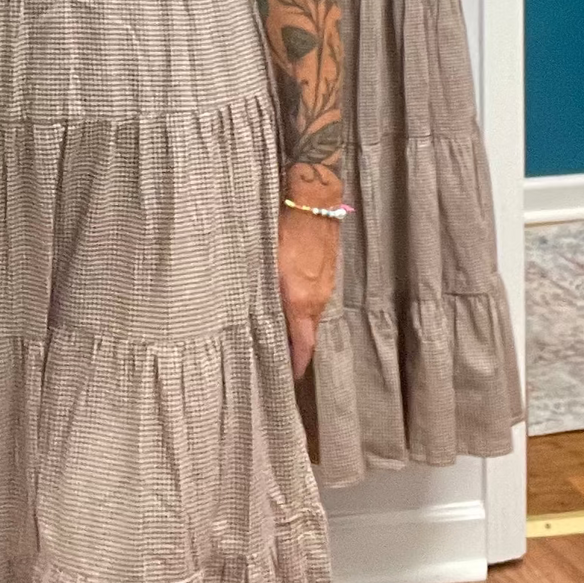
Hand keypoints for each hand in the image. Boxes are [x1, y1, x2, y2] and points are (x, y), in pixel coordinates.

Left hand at [276, 204, 338, 381]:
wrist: (314, 204)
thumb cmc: (285, 232)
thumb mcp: (268, 265)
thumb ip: (264, 293)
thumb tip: (254, 315)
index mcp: (302, 301)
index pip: (304, 344)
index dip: (297, 363)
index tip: (290, 378)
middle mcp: (319, 299)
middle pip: (309, 332)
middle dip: (297, 346)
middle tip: (280, 355)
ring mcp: (326, 286)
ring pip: (312, 314)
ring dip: (300, 325)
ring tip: (283, 331)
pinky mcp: (328, 273)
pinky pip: (317, 299)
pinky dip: (305, 307)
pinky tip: (292, 302)